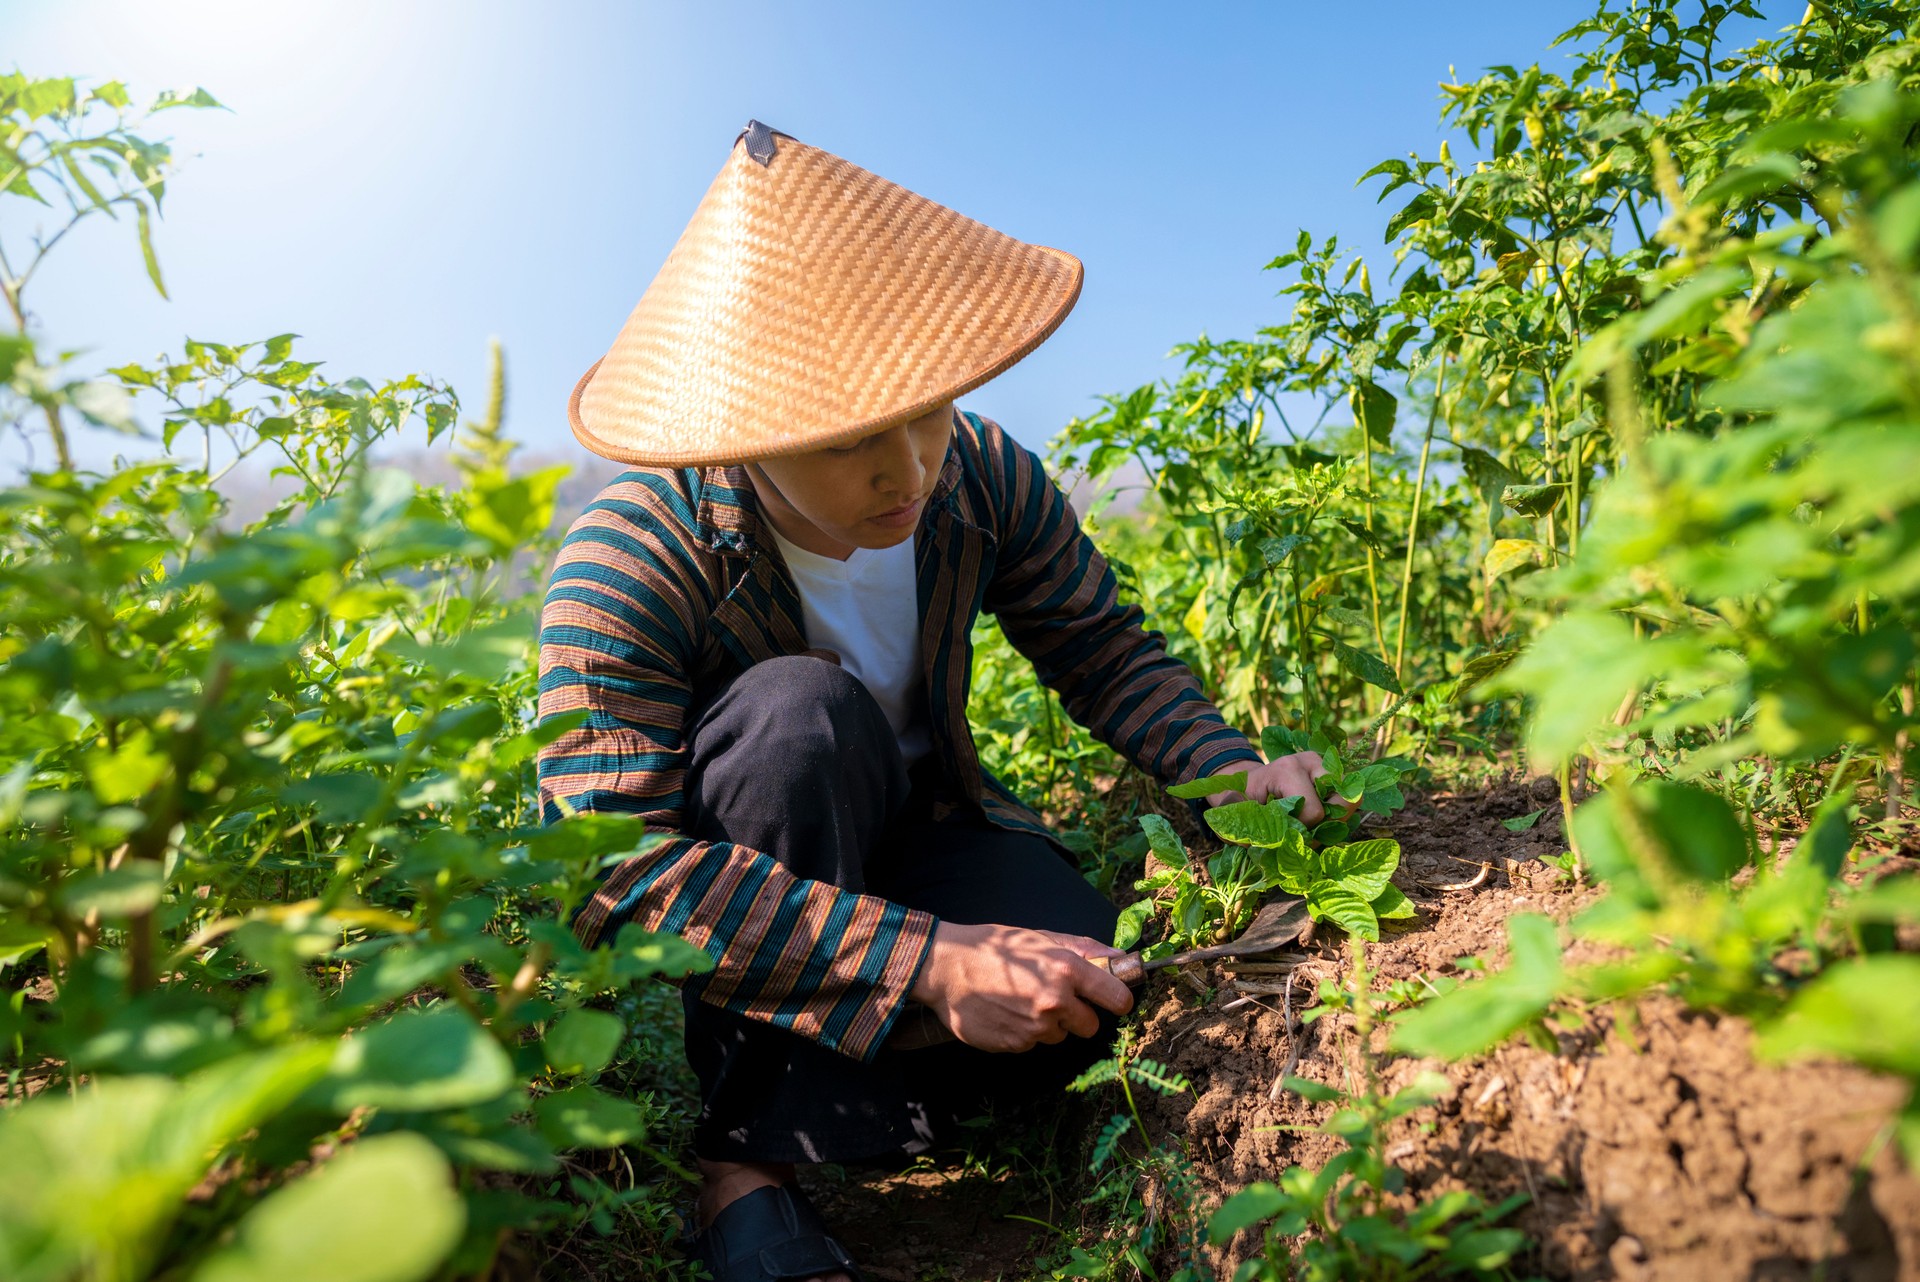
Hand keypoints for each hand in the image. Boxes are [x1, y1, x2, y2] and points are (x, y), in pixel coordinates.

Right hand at [908, 922, 1134, 1052]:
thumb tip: (1121, 959)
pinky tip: (1007, 1011)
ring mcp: (1034, 1027)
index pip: (1117, 998)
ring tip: (1022, 1000)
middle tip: (1054, 997)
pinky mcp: (1016, 1045)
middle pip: (1090, 1026)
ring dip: (1048, 1023)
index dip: (1118, 999)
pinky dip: (1025, 1031)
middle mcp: (1055, 1001)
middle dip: (1078, 1015)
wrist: (947, 969)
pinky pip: (1033, 1043)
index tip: (1112, 999)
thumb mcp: (1041, 937)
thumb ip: (1085, 949)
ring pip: (1059, 1035)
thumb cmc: (995, 948)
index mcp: (1066, 969)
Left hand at [1204, 752, 1339, 824]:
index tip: (1285, 832)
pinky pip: (1350, 800)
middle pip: (1344, 800)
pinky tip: (1320, 820)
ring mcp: (1326, 766)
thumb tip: (1265, 845)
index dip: (1303, 830)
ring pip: (1351, 800)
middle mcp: (1312, 762)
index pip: (1314, 811)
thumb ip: (1243, 825)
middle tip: (1309, 832)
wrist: (1248, 781)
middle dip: (1329, 824)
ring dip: (1336, 820)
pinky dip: (1338, 815)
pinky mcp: (1333, 774)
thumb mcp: (1233, 808)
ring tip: (1314, 826)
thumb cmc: (1240, 796)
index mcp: (1288, 769)